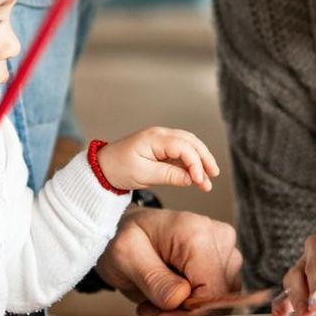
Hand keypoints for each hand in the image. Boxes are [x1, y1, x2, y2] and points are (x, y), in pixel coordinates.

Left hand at [95, 127, 218, 193]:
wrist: (103, 167)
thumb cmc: (118, 168)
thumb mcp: (143, 174)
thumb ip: (169, 175)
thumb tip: (190, 178)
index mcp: (155, 138)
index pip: (184, 147)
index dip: (195, 163)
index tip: (200, 180)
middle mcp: (161, 135)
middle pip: (191, 141)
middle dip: (204, 158)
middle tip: (213, 175)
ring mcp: (161, 141)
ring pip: (188, 146)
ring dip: (200, 161)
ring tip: (207, 179)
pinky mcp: (161, 149)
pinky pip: (181, 153)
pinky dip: (190, 163)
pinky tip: (195, 176)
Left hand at [96, 206, 242, 315]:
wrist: (127, 226)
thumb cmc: (125, 235)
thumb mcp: (125, 256)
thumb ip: (153, 280)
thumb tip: (180, 300)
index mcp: (197, 233)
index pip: (212, 291)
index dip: (188, 314)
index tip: (159, 315)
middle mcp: (218, 239)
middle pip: (217, 298)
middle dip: (183, 312)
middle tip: (151, 305)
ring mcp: (225, 251)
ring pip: (217, 301)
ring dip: (185, 309)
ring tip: (156, 296)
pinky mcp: (224, 262)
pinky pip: (214, 297)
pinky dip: (191, 304)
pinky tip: (170, 293)